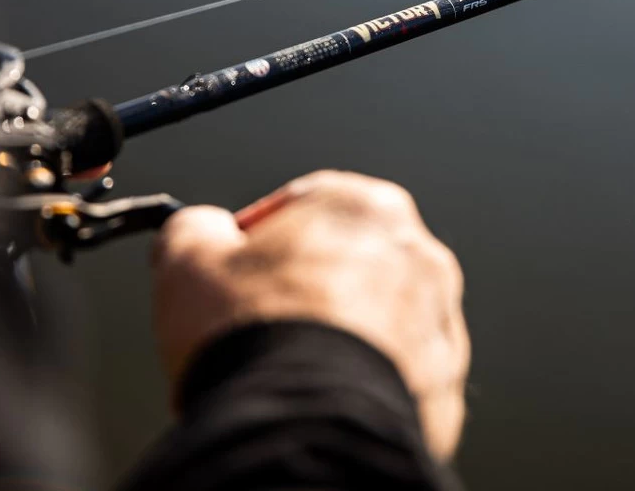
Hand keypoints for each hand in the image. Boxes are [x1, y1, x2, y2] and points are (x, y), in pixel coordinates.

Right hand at [151, 170, 469, 460]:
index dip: (259, 236)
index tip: (230, 269)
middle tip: (254, 327)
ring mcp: (439, 325)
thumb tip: (198, 228)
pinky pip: (395, 377)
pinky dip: (361, 384)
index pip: (307, 203)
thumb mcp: (189, 261)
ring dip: (337, 337)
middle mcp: (419, 257)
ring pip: (375, 322)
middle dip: (303, 290)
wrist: (307, 431)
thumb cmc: (252, 336)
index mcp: (367, 207)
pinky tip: (319, 401)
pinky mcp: (445, 388)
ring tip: (284, 371)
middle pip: (348, 262)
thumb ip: (195, 228)